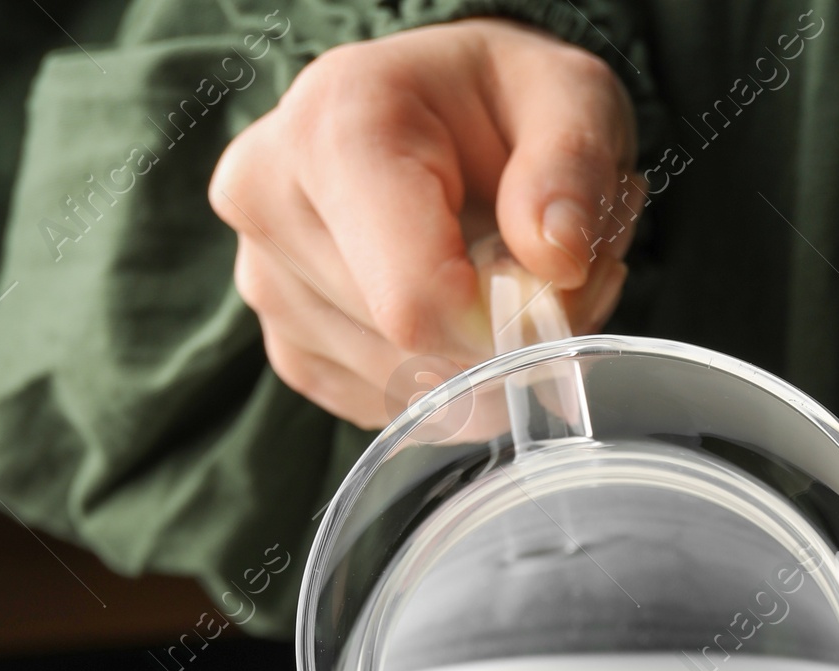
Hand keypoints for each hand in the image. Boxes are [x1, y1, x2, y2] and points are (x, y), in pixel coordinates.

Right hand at [209, 22, 639, 426]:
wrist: (438, 117)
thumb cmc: (499, 103)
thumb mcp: (566, 96)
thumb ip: (571, 166)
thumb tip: (556, 260)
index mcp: (336, 127)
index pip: (414, 302)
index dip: (502, 329)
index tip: (551, 298)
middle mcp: (273, 202)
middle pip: (412, 351)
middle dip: (499, 338)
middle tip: (542, 275)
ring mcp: (267, 283)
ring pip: (400, 389)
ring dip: (474, 367)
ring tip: (494, 283)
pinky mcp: (287, 346)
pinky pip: (381, 406)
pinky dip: (437, 386)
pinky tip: (451, 316)